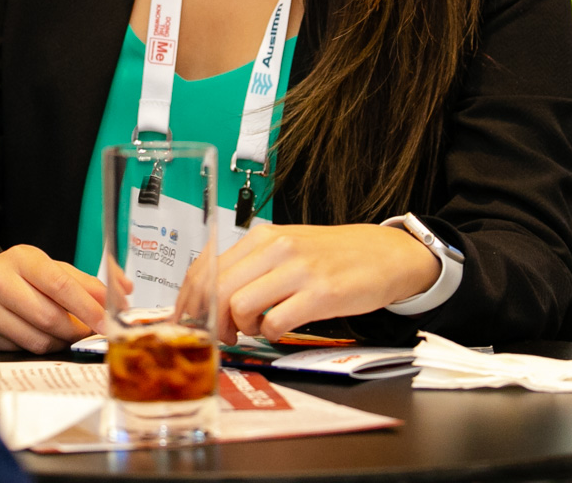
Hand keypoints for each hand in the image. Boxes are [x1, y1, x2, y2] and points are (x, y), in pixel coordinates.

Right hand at [0, 245, 108, 352]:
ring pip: (38, 339)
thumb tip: (124, 292)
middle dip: (77, 329)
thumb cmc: (23, 275)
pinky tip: (41, 334)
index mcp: (22, 258)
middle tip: (90, 331)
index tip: (106, 321)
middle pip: (50, 317)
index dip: (87, 307)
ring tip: (66, 331)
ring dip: (61, 341)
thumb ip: (89, 281)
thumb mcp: (53, 268)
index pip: (60, 285)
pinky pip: (23, 350)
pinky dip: (41, 346)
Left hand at [211, 223, 439, 343]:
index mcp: (261, 237)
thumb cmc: (332, 256)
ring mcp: (298, 270)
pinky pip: (275, 323)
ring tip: (257, 329)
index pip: (206, 266)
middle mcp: (276, 248)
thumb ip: (250, 267)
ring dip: (241, 328)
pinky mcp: (321, 294)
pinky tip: (280, 330)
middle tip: (224, 334)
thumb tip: (209, 294)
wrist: (384, 254)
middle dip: (211, 321)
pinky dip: (270, 335)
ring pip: (239, 305)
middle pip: (217, 288)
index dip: (189, 299)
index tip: (187, 320)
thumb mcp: (285, 249)